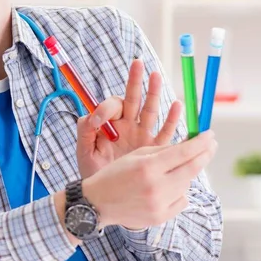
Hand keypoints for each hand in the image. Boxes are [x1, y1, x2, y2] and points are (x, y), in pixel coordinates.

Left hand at [77, 60, 181, 177]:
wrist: (106, 197)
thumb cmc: (94, 173)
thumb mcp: (84, 152)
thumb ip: (84, 131)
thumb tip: (90, 115)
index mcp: (110, 125)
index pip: (112, 107)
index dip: (106, 109)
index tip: (98, 121)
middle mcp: (128, 126)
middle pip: (133, 100)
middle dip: (135, 82)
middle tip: (137, 63)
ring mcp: (142, 135)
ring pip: (150, 110)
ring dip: (153, 93)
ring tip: (156, 75)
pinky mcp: (154, 149)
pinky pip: (165, 131)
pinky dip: (172, 119)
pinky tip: (176, 105)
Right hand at [83, 130, 216, 229]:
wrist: (97, 203)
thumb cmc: (115, 174)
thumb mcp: (135, 155)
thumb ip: (162, 151)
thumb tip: (189, 146)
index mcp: (147, 167)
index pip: (183, 152)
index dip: (200, 143)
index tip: (210, 135)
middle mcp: (156, 187)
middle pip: (192, 169)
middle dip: (204, 155)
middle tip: (211, 146)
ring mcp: (159, 205)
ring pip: (187, 184)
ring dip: (186, 174)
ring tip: (173, 169)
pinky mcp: (161, 217)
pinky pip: (181, 200)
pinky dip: (178, 192)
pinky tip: (165, 188)